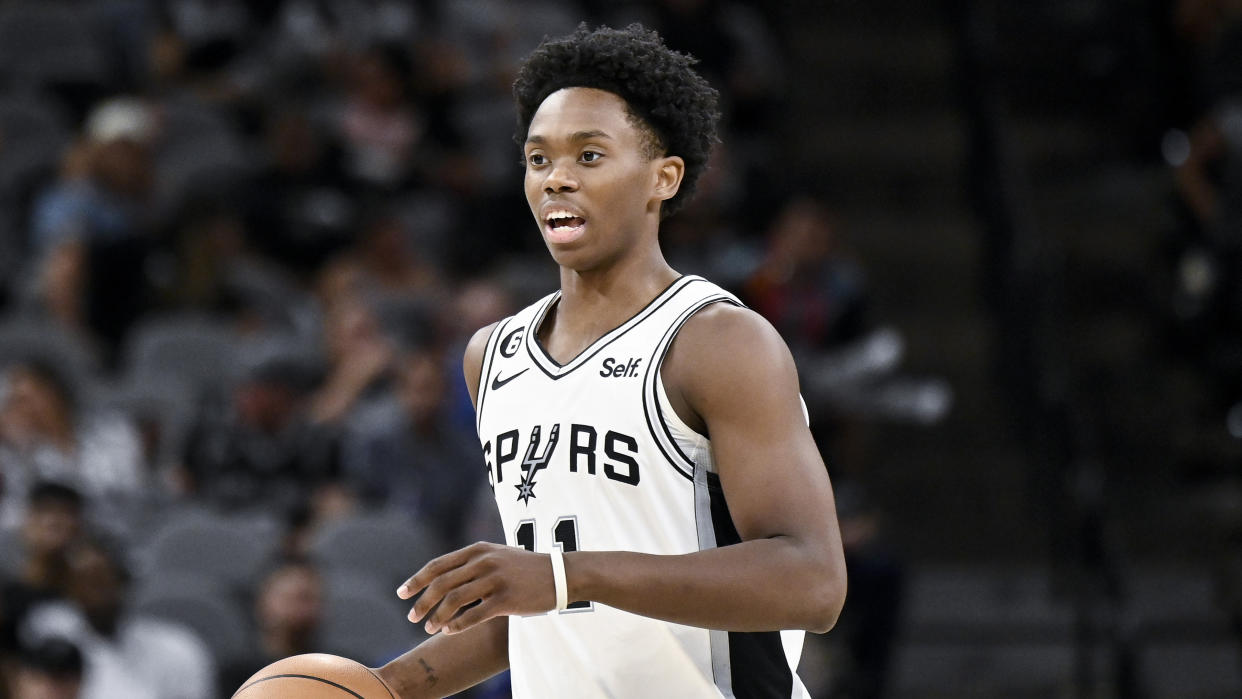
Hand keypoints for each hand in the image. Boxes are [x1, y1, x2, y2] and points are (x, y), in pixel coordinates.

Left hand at [397, 542, 556, 635]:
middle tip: (412, 617)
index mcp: (477, 550)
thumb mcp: (497, 555)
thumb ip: (471, 562)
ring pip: (454, 601)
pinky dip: (456, 626)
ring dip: (436, 617)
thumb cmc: (525, 568)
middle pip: (441, 584)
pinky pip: (473, 616)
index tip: (402, 594)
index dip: (416, 580)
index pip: (437, 565)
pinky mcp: (506, 599)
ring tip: (429, 628)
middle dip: (422, 602)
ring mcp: (494, 580)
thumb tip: (441, 577)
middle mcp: (483, 562)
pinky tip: (449, 632)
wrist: (560, 574)